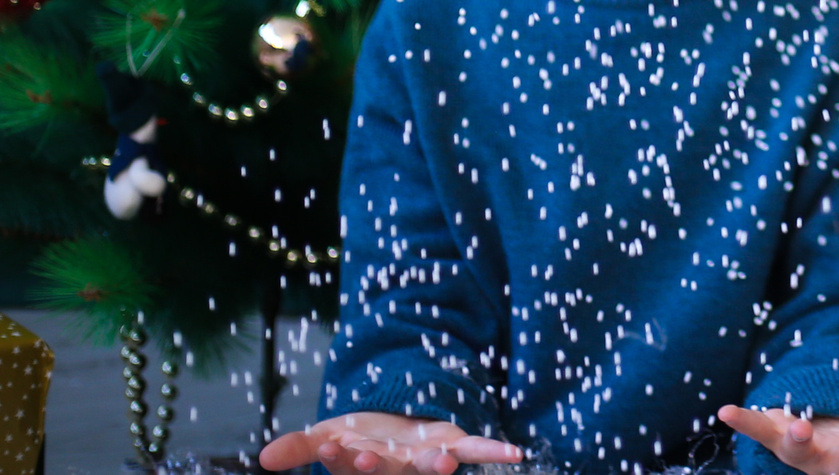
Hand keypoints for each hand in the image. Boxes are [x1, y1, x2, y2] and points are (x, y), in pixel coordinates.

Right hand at [259, 413, 521, 474]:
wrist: (394, 429)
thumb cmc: (357, 440)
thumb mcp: (326, 437)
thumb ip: (299, 448)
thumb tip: (263, 458)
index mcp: (361, 469)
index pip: (345, 467)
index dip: (339, 459)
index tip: (332, 446)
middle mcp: (393, 472)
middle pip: (384, 473)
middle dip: (376, 468)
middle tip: (366, 457)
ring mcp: (425, 462)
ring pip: (428, 468)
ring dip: (435, 467)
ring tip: (442, 463)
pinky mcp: (453, 446)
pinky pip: (476, 449)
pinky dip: (494, 450)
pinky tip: (515, 453)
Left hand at [717, 406, 838, 474]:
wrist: (816, 414)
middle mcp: (823, 463)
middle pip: (836, 468)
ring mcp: (796, 448)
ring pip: (796, 452)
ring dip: (796, 442)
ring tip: (799, 429)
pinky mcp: (773, 429)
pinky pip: (757, 426)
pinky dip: (743, 420)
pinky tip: (726, 412)